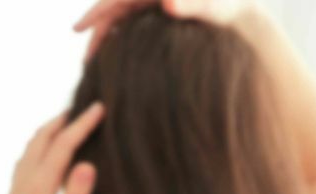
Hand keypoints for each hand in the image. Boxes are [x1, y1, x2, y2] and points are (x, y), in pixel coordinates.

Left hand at [0, 103, 105, 193]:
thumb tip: (87, 164)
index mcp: (40, 186)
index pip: (63, 145)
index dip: (82, 124)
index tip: (99, 107)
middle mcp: (24, 181)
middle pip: (42, 138)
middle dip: (62, 119)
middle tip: (83, 106)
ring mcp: (17, 186)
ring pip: (31, 146)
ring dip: (49, 130)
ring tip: (66, 121)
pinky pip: (26, 158)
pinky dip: (39, 144)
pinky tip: (46, 151)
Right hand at [74, 0, 252, 58]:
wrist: (239, 5)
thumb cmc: (228, 2)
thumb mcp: (210, 5)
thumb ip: (190, 3)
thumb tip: (168, 2)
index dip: (94, 14)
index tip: (76, 29)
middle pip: (112, 10)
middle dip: (97, 34)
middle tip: (85, 63)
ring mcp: (152, 3)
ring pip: (120, 19)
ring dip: (107, 38)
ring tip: (96, 65)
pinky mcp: (157, 13)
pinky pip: (130, 24)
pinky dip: (120, 38)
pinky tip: (116, 57)